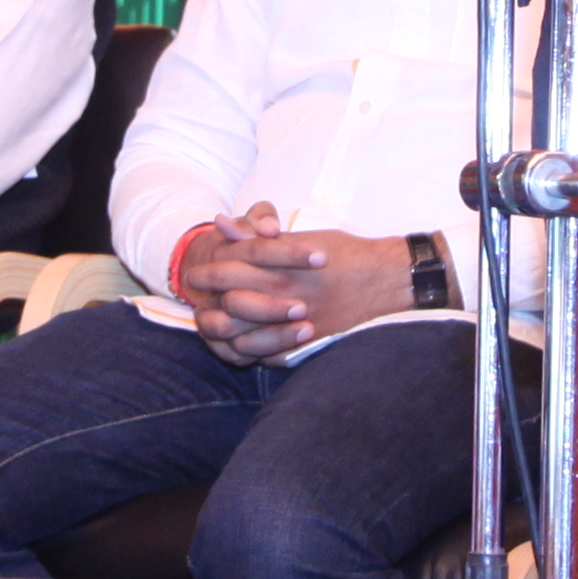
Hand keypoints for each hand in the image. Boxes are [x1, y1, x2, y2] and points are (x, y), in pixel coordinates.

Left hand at [193, 213, 404, 364]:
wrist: (382, 279)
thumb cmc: (341, 252)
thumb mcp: (298, 238)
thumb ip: (257, 235)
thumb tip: (221, 222)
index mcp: (278, 270)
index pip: (227, 272)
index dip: (206, 273)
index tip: (195, 273)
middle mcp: (282, 299)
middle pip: (228, 305)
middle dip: (207, 302)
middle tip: (197, 300)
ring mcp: (294, 326)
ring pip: (241, 338)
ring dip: (221, 331)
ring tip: (211, 323)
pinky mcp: (306, 344)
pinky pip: (266, 356)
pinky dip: (248, 351)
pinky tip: (239, 342)